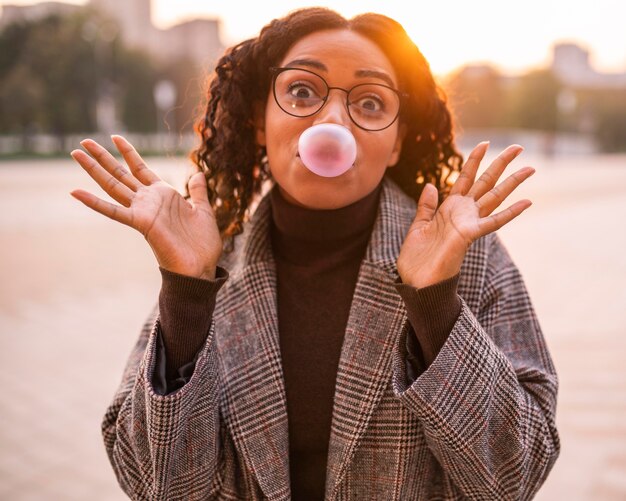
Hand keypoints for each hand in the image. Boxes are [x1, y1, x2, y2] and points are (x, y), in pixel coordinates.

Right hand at [70, 135, 221, 278]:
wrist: (202, 267)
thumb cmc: (202, 244)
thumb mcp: (203, 210)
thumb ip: (198, 192)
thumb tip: (198, 173)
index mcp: (164, 195)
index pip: (141, 169)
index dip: (129, 153)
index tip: (116, 137)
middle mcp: (149, 201)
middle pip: (121, 174)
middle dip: (103, 157)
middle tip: (84, 142)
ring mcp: (143, 211)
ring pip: (114, 186)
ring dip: (94, 169)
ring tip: (76, 153)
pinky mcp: (141, 224)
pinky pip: (114, 211)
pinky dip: (95, 202)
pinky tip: (75, 192)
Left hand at [397, 141, 533, 287]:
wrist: (415, 282)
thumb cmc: (417, 259)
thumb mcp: (418, 227)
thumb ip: (426, 207)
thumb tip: (431, 186)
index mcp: (449, 209)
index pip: (465, 178)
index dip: (473, 160)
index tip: (485, 143)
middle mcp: (462, 213)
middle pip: (485, 182)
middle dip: (501, 164)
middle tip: (519, 146)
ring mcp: (468, 223)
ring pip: (494, 196)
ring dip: (512, 181)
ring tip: (531, 167)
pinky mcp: (469, 235)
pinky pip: (493, 222)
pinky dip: (510, 212)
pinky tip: (528, 201)